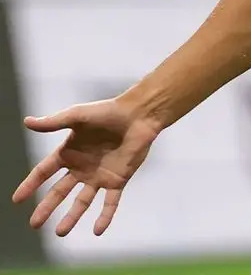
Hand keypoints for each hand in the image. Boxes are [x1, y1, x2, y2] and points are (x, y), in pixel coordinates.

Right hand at [11, 99, 159, 236]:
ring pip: (82, 201)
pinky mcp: (118, 180)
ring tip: (60, 233)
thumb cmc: (107, 112)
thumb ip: (53, 123)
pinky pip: (110, 202)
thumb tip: (27, 122)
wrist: (138, 115)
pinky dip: (105, 216)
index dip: (30, 184)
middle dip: (46, 207)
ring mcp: (99, 176)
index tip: (17, 199)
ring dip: (72, 217)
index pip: (44, 172)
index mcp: (69, 153)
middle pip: (59, 192)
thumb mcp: (77, 116)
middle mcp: (81, 168)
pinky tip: (98, 230)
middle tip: (34, 224)